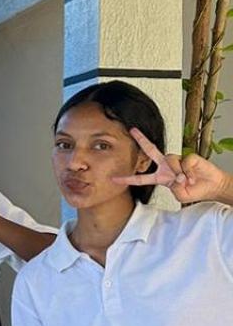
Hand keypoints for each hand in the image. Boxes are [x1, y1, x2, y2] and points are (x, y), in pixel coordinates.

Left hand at [113, 128, 232, 204]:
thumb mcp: (180, 195)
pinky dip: (189, 173)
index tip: (113, 178)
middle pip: (151, 150)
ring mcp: (177, 160)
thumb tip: (176, 175)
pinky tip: (193, 177)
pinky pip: (185, 163)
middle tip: (132, 130)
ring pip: (170, 161)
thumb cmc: (194, 190)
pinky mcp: (189, 157)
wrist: (211, 187)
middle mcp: (166, 166)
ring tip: (186, 181)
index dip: (127, 179)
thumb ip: (174, 188)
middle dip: (141, 139)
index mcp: (160, 177)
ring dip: (178, 173)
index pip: (140, 178)